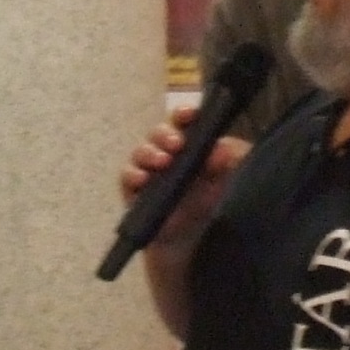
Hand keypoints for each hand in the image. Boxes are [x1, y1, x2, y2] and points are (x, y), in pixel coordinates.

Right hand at [120, 123, 248, 256]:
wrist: (185, 235)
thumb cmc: (200, 201)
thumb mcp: (218, 183)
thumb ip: (221, 165)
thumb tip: (222, 149)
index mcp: (184, 143)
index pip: (182, 122)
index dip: (184, 114)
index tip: (189, 115)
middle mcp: (162, 151)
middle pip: (158, 132)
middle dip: (166, 134)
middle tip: (177, 143)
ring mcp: (145, 168)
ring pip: (141, 151)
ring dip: (150, 152)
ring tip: (163, 161)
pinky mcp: (132, 187)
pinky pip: (127, 175)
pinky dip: (133, 174)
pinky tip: (143, 178)